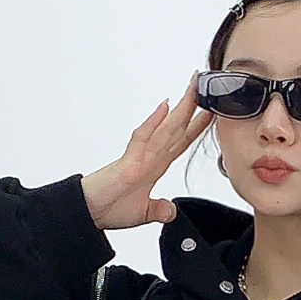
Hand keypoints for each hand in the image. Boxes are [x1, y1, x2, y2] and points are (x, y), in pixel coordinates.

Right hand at [82, 80, 213, 229]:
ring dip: (180, 108)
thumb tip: (170, 210)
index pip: (181, 141)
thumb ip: (158, 209)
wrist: (88, 214)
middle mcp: (150, 156)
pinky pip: (142, 137)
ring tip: (193, 89)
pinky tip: (164, 107)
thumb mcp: (144, 212)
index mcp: (155, 165)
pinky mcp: (128, 161)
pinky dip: (153, 122)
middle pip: (177, 128)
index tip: (212, 112)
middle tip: (205, 85)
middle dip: (192, 107)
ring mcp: (140, 156)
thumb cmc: (108, 207)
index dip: (198, 127)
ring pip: (165, 128)